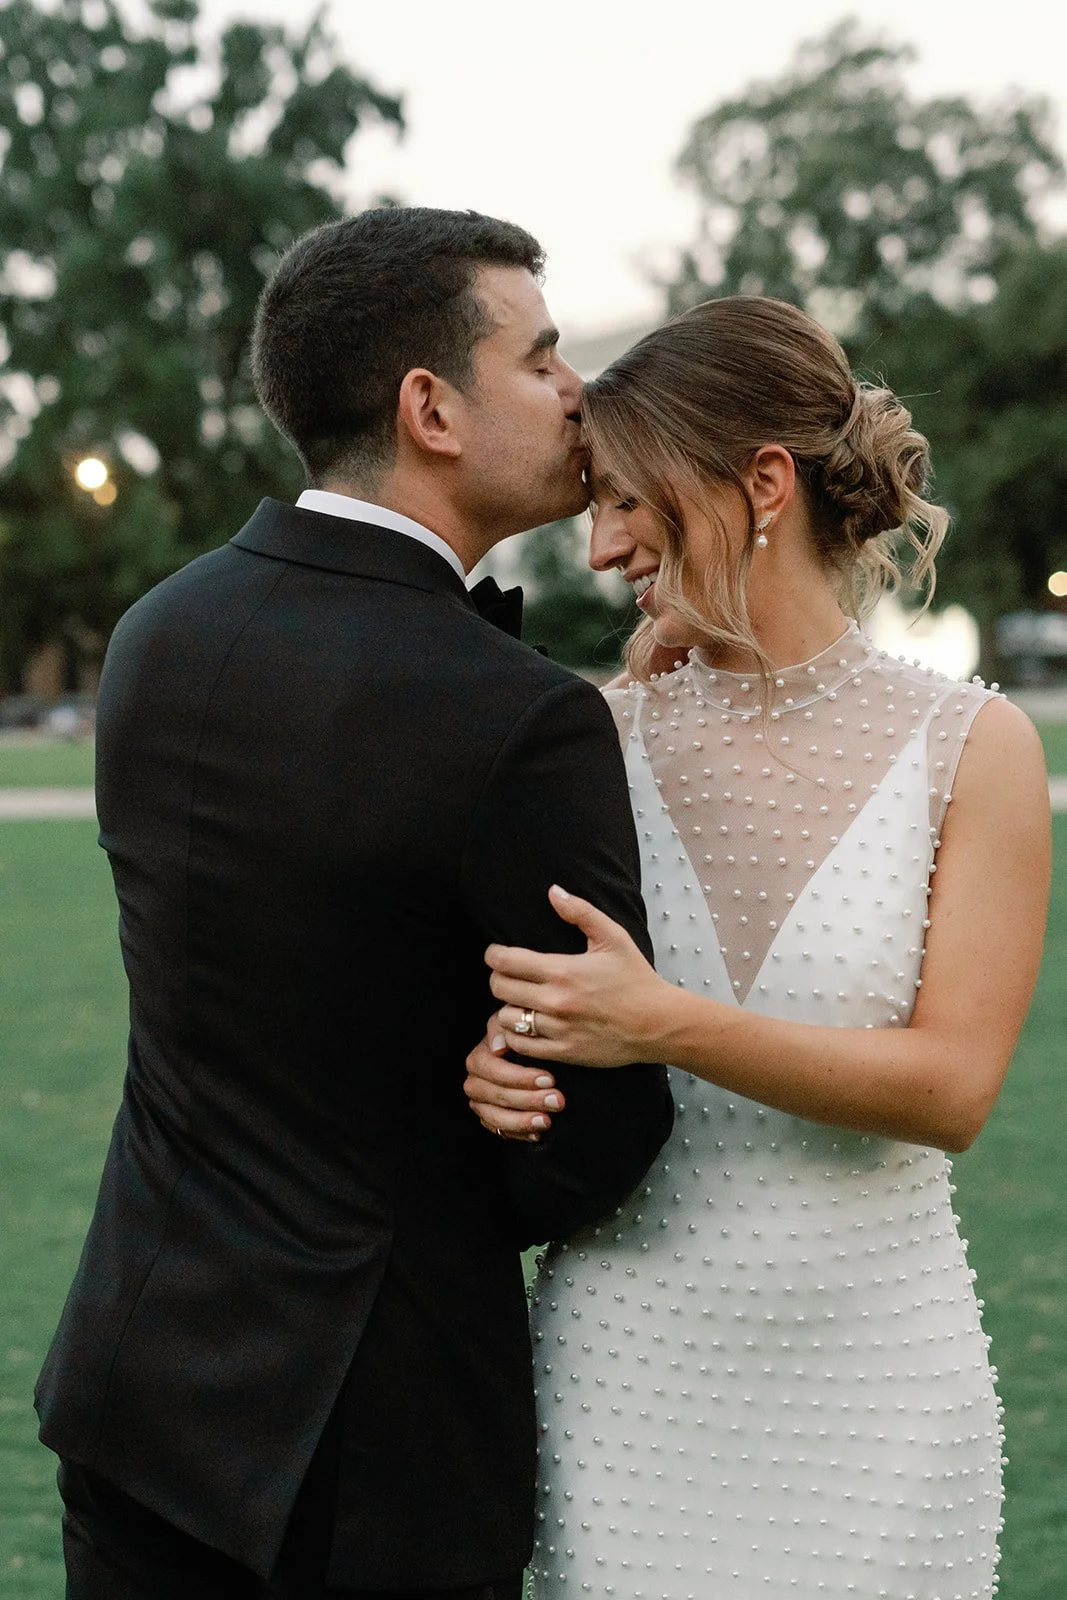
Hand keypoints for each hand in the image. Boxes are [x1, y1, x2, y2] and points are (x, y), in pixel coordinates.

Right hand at [463, 1028, 565, 1139]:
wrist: (539, 1061)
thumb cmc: (528, 1039)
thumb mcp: (519, 1026)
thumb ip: (504, 1028)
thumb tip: (498, 1047)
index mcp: (479, 1058)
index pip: (490, 1069)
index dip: (518, 1076)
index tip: (549, 1079)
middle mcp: (476, 1082)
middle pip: (494, 1095)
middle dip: (527, 1099)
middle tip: (557, 1100)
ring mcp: (482, 1104)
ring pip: (495, 1117)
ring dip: (521, 1120)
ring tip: (547, 1120)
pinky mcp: (491, 1121)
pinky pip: (500, 1132)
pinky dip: (518, 1133)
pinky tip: (537, 1132)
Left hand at [484, 884, 670, 1067]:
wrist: (658, 1023)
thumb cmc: (636, 979)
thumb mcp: (613, 937)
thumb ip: (580, 911)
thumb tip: (552, 891)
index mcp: (563, 970)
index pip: (505, 961)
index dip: (494, 955)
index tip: (498, 954)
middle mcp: (555, 1001)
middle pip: (499, 988)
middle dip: (498, 978)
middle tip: (509, 976)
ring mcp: (557, 1029)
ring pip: (506, 1018)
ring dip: (508, 1008)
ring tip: (520, 1002)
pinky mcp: (563, 1052)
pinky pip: (520, 1045)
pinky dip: (516, 1035)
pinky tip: (527, 1025)